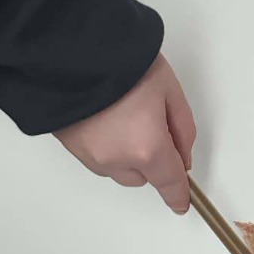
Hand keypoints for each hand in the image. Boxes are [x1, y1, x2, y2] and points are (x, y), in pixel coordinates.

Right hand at [56, 54, 195, 214]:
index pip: (169, 182)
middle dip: (151, 160)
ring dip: (126, 155)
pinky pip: (97, 158)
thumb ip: (182, 127)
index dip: (178, 195)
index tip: (181, 203)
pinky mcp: (70, 147)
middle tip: (151, 123)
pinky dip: (105, 146)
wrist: (71, 50)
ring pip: (118, 169)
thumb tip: (182, 154)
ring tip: (123, 115)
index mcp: (147, 147)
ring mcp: (90, 155)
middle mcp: (117, 159)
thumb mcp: (168, 88)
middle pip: (143, 177)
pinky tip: (104, 118)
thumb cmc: (122, 62)